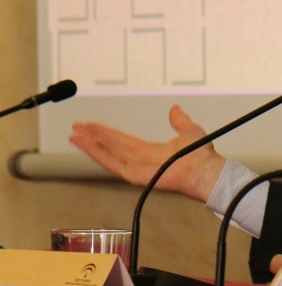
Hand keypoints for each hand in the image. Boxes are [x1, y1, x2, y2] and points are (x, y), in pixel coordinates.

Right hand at [69, 104, 225, 201]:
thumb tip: (175, 109)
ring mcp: (136, 169)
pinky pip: (112, 163)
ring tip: (75, 135)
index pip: (122, 140)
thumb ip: (179, 120)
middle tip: (77, 128)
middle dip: (93, 136)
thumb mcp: (189, 130)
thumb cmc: (200, 155)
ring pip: (107, 153)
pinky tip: (86, 145)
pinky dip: (98, 154)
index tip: (92, 125)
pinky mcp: (134, 176)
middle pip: (110, 145)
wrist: (203, 168)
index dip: (107, 132)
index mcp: (150, 151)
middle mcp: (140, 160)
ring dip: (90, 144)